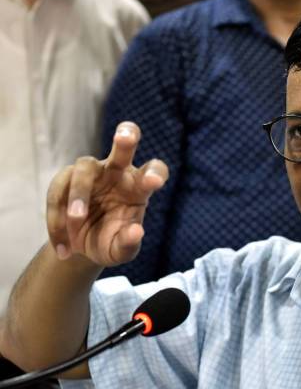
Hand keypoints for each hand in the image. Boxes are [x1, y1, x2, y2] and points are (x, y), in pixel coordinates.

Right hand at [46, 122, 168, 266]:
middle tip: (125, 137)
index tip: (154, 182)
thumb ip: (128, 243)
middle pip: (123, 149)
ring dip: (79, 193)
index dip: (155, 173)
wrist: (81, 248)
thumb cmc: (110, 242)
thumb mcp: (120, 251)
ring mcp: (91, 174)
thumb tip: (136, 232)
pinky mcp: (65, 180)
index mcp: (138, 187)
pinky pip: (58, 190)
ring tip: (77, 220)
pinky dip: (57, 218)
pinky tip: (64, 246)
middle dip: (125, 138)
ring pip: (84, 167)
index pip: (154, 171)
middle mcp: (117, 174)